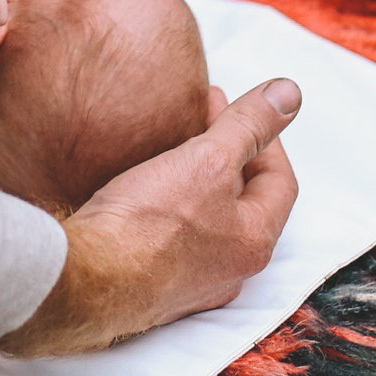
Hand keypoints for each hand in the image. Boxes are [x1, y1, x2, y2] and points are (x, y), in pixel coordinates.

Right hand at [0, 79, 301, 356]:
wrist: (85, 280)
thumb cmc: (148, 225)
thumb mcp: (208, 160)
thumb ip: (249, 125)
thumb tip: (289, 92)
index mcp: (254, 242)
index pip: (279, 180)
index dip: (264, 135)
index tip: (234, 106)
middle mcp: (229, 270)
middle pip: (243, 200)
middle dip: (228, 154)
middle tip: (203, 118)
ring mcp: (190, 281)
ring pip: (207, 220)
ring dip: (197, 179)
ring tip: (173, 146)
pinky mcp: (151, 283)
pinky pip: (173, 237)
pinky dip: (169, 204)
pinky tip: (142, 187)